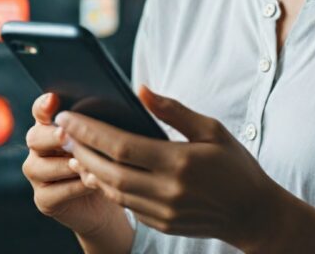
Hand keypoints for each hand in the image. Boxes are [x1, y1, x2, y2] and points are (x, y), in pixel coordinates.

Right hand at [22, 93, 121, 238]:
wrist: (110, 198)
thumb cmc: (111, 159)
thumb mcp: (112, 138)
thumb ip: (111, 118)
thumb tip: (135, 94)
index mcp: (54, 125)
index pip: (41, 110)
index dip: (43, 105)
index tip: (52, 99)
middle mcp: (40, 147)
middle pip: (34, 137)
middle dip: (51, 136)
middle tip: (65, 134)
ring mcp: (38, 174)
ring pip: (39, 166)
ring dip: (65, 165)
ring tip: (86, 163)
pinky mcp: (44, 199)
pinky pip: (52, 192)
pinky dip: (74, 187)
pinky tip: (92, 182)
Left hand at [56, 85, 276, 250]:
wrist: (252, 212)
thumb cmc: (235, 165)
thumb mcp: (211, 129)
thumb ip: (173, 110)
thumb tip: (141, 89)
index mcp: (179, 162)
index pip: (121, 145)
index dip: (89, 130)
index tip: (68, 115)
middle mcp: (167, 190)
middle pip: (108, 170)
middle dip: (80, 148)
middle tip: (61, 130)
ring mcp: (162, 212)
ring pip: (113, 190)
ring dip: (89, 169)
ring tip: (74, 149)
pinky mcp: (161, 225)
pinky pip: (126, 204)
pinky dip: (108, 187)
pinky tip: (99, 171)